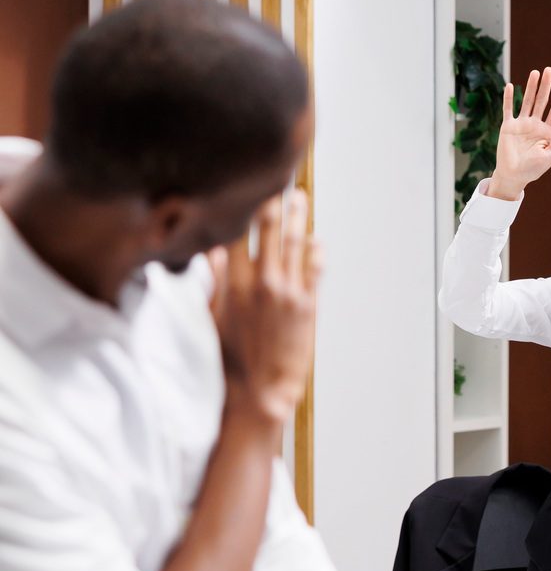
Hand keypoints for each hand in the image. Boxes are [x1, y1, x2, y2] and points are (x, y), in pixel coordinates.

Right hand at [212, 188, 321, 424]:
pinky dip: (316, 252)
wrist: (260, 392)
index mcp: (235, 284)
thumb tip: (213, 249)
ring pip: (296, 244)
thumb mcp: (213, 316)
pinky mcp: (309, 306)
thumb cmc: (232, 359)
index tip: (244, 187)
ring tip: (300, 198)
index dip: (242, 207)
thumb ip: (215, 280)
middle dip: (275, 201)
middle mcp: (263, 283)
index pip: (238, 234)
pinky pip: (315, 270)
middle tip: (279, 178)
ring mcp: (289, 293)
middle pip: (270, 230)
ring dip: (299, 217)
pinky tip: (316, 240)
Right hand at [488, 68, 550, 201]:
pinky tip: (511, 86)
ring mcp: (521, 124)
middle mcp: (535, 124)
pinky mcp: (508, 127)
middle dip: (546, 86)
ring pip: (527, 101)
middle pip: (542, 101)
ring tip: (535, 72)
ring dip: (531, 87)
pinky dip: (509, 98)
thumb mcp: (550, 156)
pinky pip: (508, 110)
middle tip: (550, 70)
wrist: (514, 176)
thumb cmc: (533, 169)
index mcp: (547, 131)